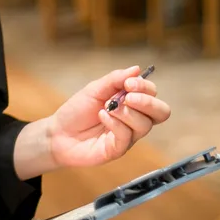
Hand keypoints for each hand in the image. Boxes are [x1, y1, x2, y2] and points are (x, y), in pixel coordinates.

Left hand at [47, 65, 169, 169]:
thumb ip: (115, 79)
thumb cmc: (77, 110)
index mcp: (132, 103)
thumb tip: (137, 69)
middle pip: (161, 112)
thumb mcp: (94, 89)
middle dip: (148, 102)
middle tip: (128, 97)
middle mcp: (134, 120)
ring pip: (145, 125)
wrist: (58, 132)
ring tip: (107, 108)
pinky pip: (126, 136)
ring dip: (126, 112)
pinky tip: (102, 116)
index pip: (153, 95)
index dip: (145, 87)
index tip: (129, 83)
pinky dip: (115, 123)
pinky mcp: (117, 149)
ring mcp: (128, 136)